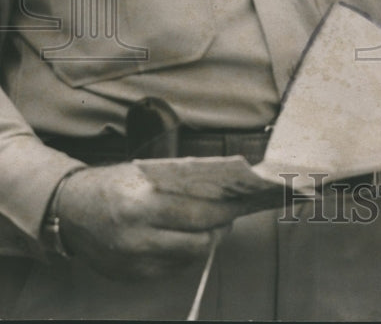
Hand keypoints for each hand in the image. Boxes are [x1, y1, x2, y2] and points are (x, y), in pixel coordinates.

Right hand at [55, 163, 250, 279]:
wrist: (69, 211)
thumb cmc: (111, 185)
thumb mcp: (144, 173)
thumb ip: (179, 184)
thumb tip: (221, 188)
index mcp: (141, 206)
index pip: (199, 214)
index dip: (225, 210)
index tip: (240, 202)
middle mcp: (137, 239)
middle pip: (199, 241)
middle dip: (220, 228)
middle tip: (230, 216)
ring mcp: (133, 263)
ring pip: (188, 258)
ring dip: (205, 242)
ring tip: (212, 226)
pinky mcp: (131, 276)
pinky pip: (171, 268)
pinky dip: (184, 253)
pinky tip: (187, 238)